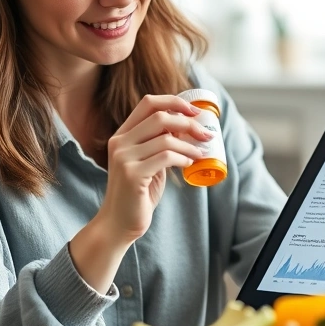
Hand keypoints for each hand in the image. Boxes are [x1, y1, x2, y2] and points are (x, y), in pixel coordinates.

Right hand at [96, 94, 211, 242]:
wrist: (119, 223)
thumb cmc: (138, 193)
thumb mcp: (147, 162)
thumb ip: (158, 144)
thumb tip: (188, 127)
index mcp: (122, 135)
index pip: (148, 103)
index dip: (174, 102)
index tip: (195, 112)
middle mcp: (119, 142)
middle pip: (160, 117)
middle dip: (189, 123)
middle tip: (206, 134)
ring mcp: (124, 158)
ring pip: (166, 139)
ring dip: (189, 145)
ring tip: (200, 154)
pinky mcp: (132, 175)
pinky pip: (165, 157)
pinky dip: (183, 158)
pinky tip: (189, 164)